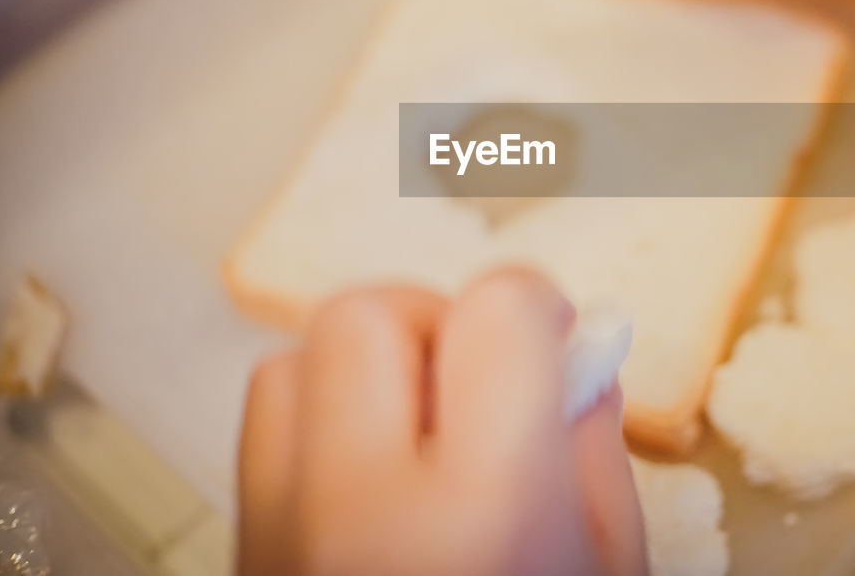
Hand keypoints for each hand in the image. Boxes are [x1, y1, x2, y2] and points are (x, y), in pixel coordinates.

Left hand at [237, 269, 646, 575]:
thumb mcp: (611, 575)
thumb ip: (596, 458)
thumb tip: (582, 360)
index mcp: (485, 514)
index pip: (494, 314)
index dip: (536, 305)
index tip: (554, 333)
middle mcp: (360, 513)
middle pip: (368, 312)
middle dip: (436, 320)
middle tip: (482, 382)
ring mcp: (280, 537)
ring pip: (291, 361)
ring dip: (363, 371)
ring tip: (420, 435)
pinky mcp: (243, 555)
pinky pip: (262, 439)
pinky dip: (317, 427)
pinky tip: (372, 479)